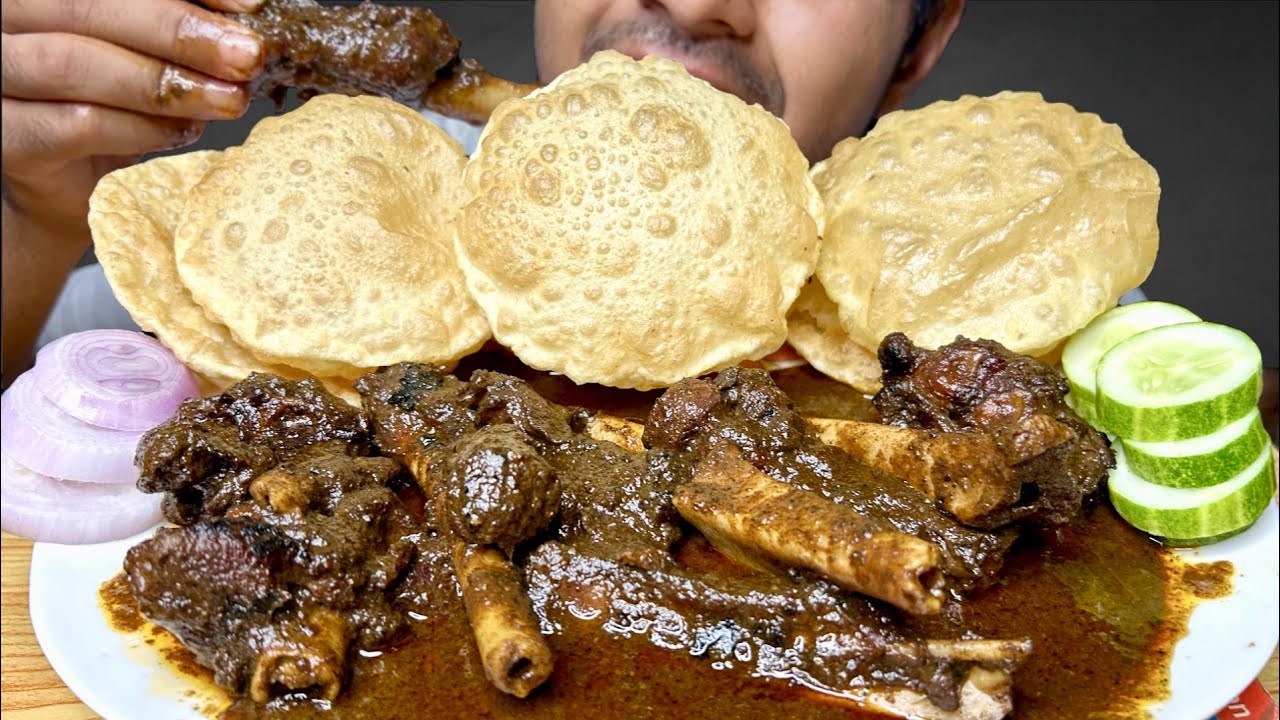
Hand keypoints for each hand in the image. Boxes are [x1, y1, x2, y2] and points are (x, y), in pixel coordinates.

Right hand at [1, 0, 264, 232]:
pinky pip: (75, 124)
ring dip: (164, 83)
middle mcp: (6, 21)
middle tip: (247, 56)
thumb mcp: (147, 54)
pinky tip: (185, 132)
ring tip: (227, 100)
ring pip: (73, 63)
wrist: (70, 189)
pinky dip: (141, 127)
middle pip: (86, 7)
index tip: (251, 6)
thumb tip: (244, 23)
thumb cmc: (112, 105)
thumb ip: (178, 30)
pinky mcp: (7, 134)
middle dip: (179, 31)